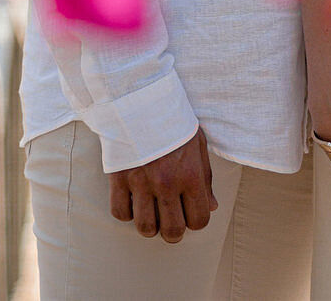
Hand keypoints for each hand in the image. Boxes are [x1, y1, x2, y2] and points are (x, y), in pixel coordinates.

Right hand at [108, 128, 215, 243]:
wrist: (140, 98)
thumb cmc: (173, 119)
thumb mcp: (197, 144)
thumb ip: (206, 178)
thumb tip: (211, 206)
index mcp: (191, 176)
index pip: (199, 220)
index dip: (195, 222)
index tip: (190, 214)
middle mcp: (167, 183)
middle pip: (172, 231)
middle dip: (173, 233)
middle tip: (170, 223)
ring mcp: (141, 183)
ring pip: (145, 228)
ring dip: (149, 226)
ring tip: (151, 214)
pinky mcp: (119, 178)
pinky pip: (120, 213)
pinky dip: (126, 212)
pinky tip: (132, 201)